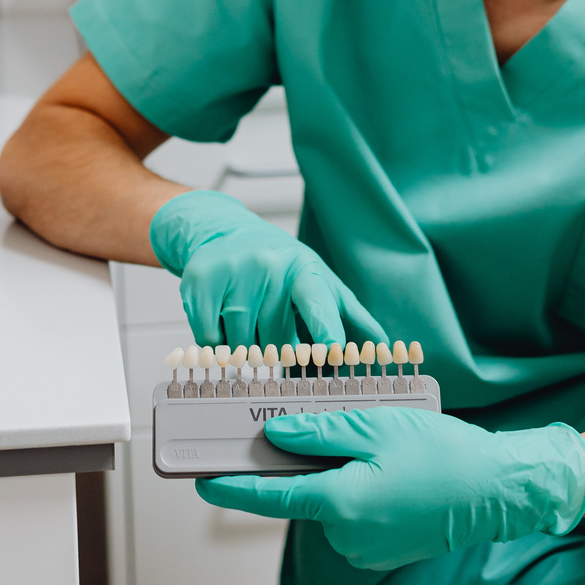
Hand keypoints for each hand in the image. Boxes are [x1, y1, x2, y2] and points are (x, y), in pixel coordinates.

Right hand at [149, 190, 384, 351]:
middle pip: (275, 342)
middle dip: (275, 347)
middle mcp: (269, 267)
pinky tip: (222, 316)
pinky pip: (211, 340)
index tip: (333, 351)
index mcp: (304, 269)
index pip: (317, 303)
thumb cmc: (280, 264)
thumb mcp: (320, 282)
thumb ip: (351, 317)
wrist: (224, 232)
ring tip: (248, 316)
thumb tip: (384, 349)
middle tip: (273, 325)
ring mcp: (233, 273)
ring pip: (242, 346)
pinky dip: (217, 342)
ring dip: (246, 346)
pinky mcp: (199, 282)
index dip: (326, 330)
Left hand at [195, 405, 584, 570]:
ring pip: (329, 505)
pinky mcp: (383, 551)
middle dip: (302, 467)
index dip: (231, 489)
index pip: (270, 497)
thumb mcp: (376, 427)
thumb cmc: (443, 454)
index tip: (201, 482)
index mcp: (340, 502)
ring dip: (335, 478)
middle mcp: (346, 535)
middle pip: (302, 496)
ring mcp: (366, 549)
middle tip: (322, 433)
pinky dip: (356, 494)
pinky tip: (386, 471)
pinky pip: (352, 518)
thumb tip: (275, 437)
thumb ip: (319, 434)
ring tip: (377, 448)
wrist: (497, 491)